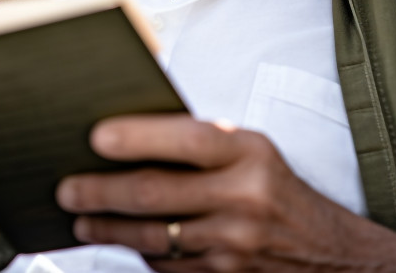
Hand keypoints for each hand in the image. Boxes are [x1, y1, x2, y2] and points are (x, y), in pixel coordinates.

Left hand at [56, 114, 395, 272]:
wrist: (329, 254)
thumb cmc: (274, 189)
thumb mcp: (251, 153)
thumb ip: (200, 145)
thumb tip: (126, 135)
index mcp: (249, 152)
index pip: (185, 138)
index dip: (136, 137)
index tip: (94, 137)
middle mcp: (244, 197)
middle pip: (155, 194)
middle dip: (100, 192)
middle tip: (66, 190)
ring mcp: (235, 245)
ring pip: (153, 237)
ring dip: (107, 231)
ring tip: (81, 221)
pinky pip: (168, 268)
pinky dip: (140, 256)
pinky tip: (120, 244)